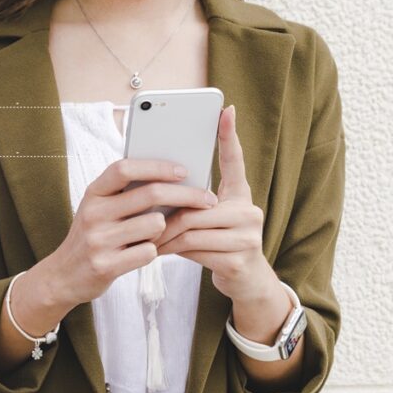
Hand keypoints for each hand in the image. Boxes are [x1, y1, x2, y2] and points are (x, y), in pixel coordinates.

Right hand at [0, 157, 216, 370]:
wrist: (63, 276)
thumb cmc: (92, 237)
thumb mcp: (99, 209)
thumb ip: (125, 193)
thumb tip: (173, 176)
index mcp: (93, 193)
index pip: (125, 168)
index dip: (157, 166)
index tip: (184, 170)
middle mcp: (92, 213)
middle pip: (150, 194)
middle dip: (186, 195)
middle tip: (207, 199)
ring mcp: (98, 240)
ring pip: (155, 225)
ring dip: (165, 230)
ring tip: (154, 235)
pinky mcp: (105, 265)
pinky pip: (148, 253)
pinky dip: (153, 252)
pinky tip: (142, 253)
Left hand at [155, 106, 278, 303]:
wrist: (245, 282)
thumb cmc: (216, 244)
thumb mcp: (207, 220)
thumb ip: (191, 204)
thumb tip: (154, 187)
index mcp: (241, 195)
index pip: (235, 161)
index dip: (229, 136)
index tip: (225, 110)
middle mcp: (250, 210)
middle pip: (195, 204)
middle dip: (165, 215)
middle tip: (143, 220)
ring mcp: (248, 236)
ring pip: (191, 228)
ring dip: (164, 235)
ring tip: (149, 239)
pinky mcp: (239, 260)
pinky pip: (193, 250)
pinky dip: (171, 251)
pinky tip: (159, 252)